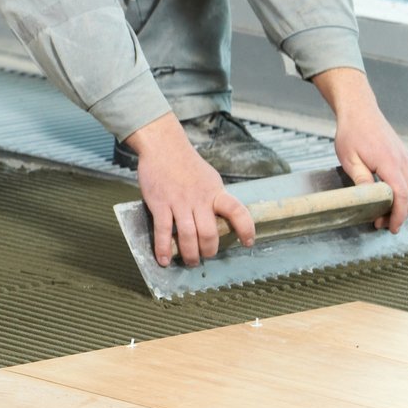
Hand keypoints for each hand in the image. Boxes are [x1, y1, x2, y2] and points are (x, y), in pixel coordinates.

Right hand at [125, 113, 254, 266]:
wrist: (163, 146)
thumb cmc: (186, 163)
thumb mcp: (209, 178)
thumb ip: (214, 197)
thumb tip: (221, 217)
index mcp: (215, 192)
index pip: (237, 211)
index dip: (245, 229)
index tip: (248, 243)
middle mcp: (200, 199)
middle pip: (209, 232)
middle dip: (209, 250)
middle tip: (205, 257)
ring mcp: (179, 202)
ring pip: (188, 235)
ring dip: (189, 254)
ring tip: (189, 261)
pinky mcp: (160, 204)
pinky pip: (163, 230)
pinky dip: (163, 248)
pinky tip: (164, 259)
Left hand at [314, 69, 407, 231]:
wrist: (361, 111)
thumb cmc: (351, 133)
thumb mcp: (349, 158)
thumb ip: (361, 179)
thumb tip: (369, 199)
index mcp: (389, 163)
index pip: (401, 195)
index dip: (398, 214)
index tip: (392, 227)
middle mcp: (403, 162)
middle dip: (401, 213)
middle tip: (384, 224)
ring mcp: (406, 159)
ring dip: (406, 204)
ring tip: (388, 214)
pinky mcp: (404, 157)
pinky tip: (396, 199)